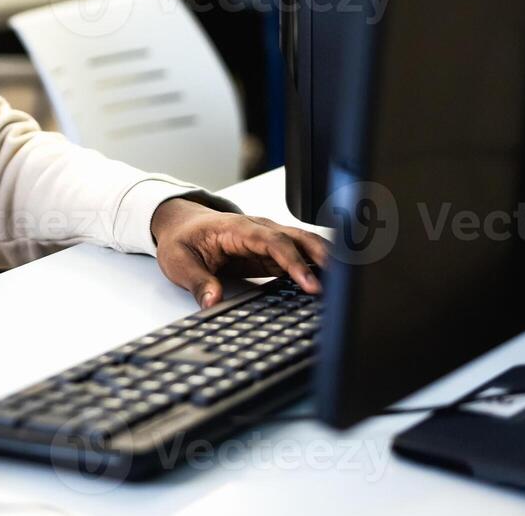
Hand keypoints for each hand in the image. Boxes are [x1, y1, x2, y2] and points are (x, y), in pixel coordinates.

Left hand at [150, 199, 328, 307]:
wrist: (180, 224)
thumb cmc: (182, 239)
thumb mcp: (178, 261)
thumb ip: (197, 281)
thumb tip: (212, 301)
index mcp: (237, 228)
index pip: (274, 242)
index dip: (294, 262)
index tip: (310, 284)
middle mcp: (258, 230)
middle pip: (298, 238)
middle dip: (322, 258)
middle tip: (343, 283)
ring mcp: (267, 240)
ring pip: (304, 245)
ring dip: (326, 260)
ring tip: (346, 283)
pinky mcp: (271, 253)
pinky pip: (299, 258)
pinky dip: (317, 268)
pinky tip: (331, 284)